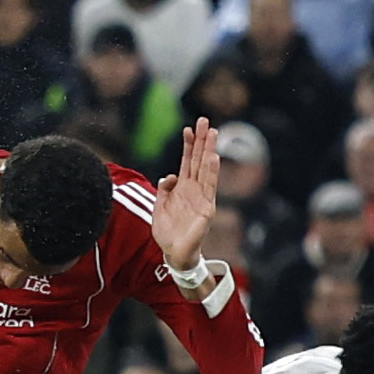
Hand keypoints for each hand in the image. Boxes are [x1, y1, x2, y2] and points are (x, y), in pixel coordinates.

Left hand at [154, 114, 220, 273]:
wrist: (174, 253)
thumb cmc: (168, 231)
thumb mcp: (159, 206)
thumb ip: (164, 190)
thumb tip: (169, 175)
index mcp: (183, 188)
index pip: (187, 161)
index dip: (188, 145)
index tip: (188, 128)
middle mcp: (194, 189)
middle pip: (198, 160)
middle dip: (201, 140)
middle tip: (205, 120)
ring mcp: (202, 197)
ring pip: (206, 169)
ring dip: (209, 150)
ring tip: (212, 133)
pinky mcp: (207, 208)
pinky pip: (209, 187)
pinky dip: (211, 172)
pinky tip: (213, 158)